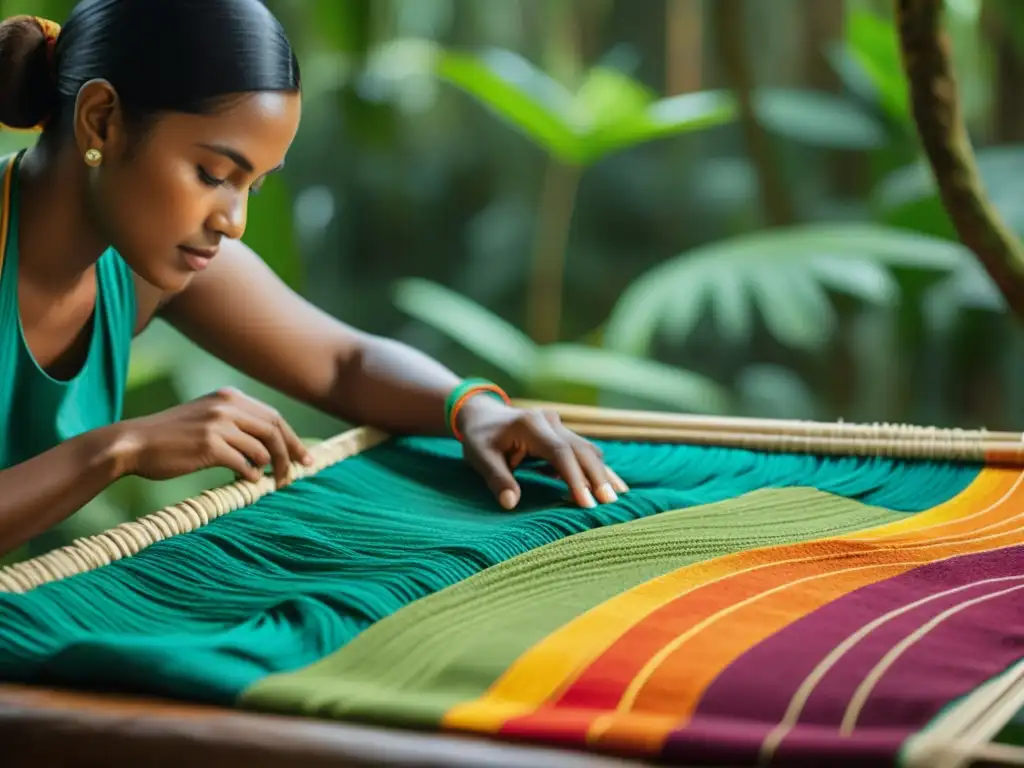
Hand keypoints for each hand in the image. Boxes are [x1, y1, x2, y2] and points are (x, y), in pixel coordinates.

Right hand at [114, 387, 312, 486]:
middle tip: (296, 474)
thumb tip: (269, 448)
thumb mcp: (206, 417)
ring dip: (272, 469)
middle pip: (274, 431)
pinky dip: (252, 475)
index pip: (273, 417)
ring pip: (262, 449)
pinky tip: (250, 482)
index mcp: (229, 397)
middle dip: (290, 454)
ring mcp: (218, 425)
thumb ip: (235, 423)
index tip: (304, 458)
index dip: (292, 438)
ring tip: (272, 482)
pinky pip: (244, 464)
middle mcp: (226, 406)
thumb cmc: (171, 437)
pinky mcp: (209, 446)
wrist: (133, 443)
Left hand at [456, 396, 628, 510]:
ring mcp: (558, 425)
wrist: (483, 414)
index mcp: (530, 424)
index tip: (585, 502)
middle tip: (609, 504)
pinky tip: (607, 487)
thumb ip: (497, 479)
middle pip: (581, 449)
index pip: (559, 452)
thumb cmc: (480, 438)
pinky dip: (595, 469)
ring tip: (615, 498)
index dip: (575, 477)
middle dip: (597, 477)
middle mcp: (550, 421)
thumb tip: (510, 503)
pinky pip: (583, 451)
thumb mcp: (481, 457)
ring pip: (587, 449)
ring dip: (601, 473)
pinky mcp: (562, 434)